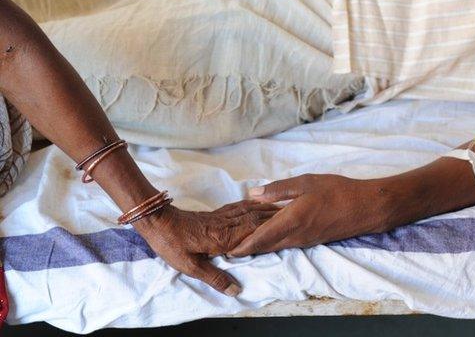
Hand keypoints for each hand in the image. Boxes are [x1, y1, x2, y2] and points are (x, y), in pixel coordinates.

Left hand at [133, 200, 278, 295]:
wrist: (157, 221)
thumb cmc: (172, 244)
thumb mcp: (190, 267)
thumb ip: (215, 278)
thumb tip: (236, 291)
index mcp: (223, 238)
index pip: (253, 236)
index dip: (271, 234)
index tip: (289, 232)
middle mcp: (227, 225)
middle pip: (256, 220)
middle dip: (276, 219)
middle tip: (296, 216)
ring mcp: (222, 217)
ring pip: (250, 212)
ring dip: (268, 210)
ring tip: (284, 209)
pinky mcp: (216, 213)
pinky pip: (240, 207)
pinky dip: (253, 205)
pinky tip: (259, 204)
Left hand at [228, 174, 415, 256]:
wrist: (366, 208)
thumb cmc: (337, 191)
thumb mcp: (306, 182)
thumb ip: (278, 189)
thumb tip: (253, 194)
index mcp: (291, 221)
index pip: (260, 238)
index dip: (243, 246)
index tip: (227, 251)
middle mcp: (296, 236)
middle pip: (266, 247)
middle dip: (247, 250)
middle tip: (228, 250)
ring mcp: (305, 240)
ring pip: (276, 247)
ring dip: (259, 247)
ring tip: (243, 245)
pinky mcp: (313, 240)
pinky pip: (288, 243)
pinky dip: (273, 243)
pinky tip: (269, 235)